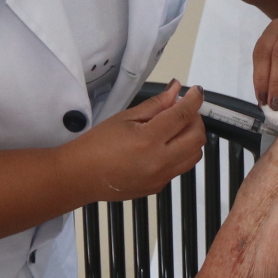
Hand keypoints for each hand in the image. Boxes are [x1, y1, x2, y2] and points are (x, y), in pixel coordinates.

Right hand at [63, 85, 205, 200]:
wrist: (80, 176)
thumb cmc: (97, 144)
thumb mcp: (125, 118)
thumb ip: (155, 105)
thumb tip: (175, 90)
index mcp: (149, 140)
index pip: (183, 116)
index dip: (194, 100)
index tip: (196, 92)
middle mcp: (160, 161)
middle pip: (197, 137)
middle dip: (195, 119)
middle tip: (183, 110)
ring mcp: (161, 177)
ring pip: (194, 155)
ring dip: (191, 138)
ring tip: (175, 128)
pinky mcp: (159, 187)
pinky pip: (181, 167)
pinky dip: (180, 153)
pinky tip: (163, 146)